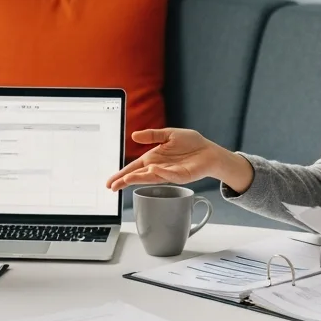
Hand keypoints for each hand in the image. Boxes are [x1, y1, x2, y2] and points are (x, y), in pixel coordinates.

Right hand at [105, 128, 248, 191]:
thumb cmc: (190, 143)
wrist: (209, 151)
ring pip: (151, 178)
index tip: (111, 181)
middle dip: (125, 181)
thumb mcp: (168, 134)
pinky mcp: (181, 176)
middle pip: (139, 176)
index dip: (122, 174)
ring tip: (127, 179)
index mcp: (153, 158)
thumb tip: (134, 135)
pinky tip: (153, 169)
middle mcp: (159, 168)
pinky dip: (161, 173)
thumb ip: (152, 135)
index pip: (134, 167)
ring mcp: (169, 173)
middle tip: (113, 186)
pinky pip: (170, 175)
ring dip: (139, 178)